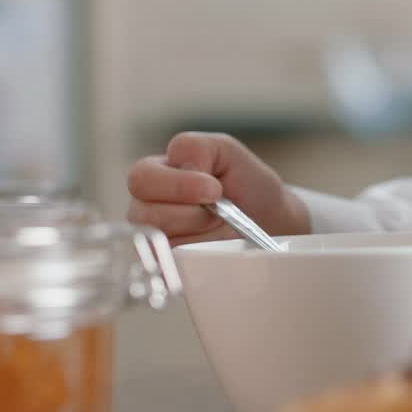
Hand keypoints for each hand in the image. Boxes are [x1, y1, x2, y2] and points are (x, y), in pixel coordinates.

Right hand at [126, 132, 310, 245]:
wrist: (270, 220)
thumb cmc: (246, 184)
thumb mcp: (227, 152)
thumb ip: (198, 147)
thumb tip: (181, 166)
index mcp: (155, 173)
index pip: (142, 178)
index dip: (179, 185)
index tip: (215, 189)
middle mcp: (145, 206)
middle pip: (144, 215)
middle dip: (192, 214)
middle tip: (219, 211)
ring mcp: (154, 238)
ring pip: (159, 241)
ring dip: (200, 233)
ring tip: (220, 225)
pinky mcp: (168, 263)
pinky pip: (172, 263)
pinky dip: (200, 254)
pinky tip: (216, 243)